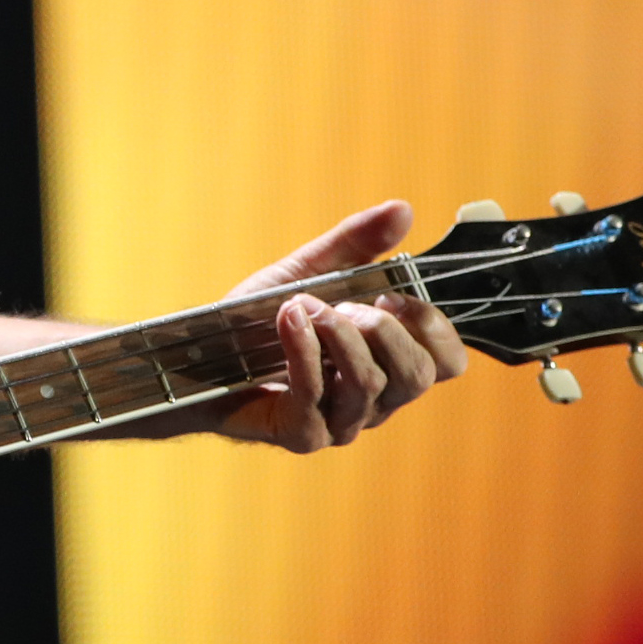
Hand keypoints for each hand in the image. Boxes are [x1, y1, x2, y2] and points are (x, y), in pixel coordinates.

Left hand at [208, 202, 467, 452]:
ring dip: (337, 334)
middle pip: (417, 376)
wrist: (195, 357)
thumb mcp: (311, 271)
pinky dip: (303, 349)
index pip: (447, 362)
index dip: (434, 327)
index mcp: (389, 365)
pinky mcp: (302, 434)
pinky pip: (315, 394)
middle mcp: (375, 401)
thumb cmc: (258, 320)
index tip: (394, 297)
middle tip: (345, 304)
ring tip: (303, 305)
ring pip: (367, 383)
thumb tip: (400, 209)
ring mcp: (340, 423)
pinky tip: (288, 318)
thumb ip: (356, 244)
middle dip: (384, 330)